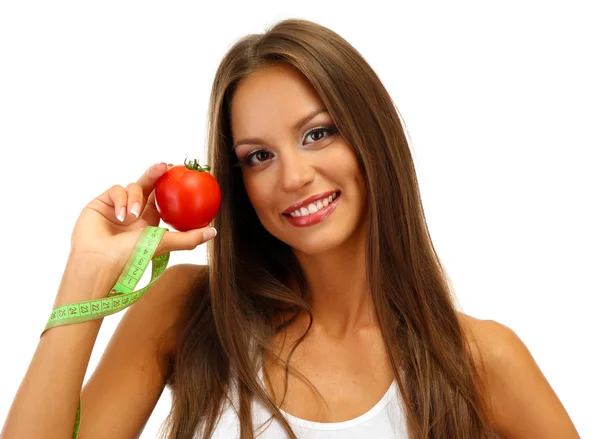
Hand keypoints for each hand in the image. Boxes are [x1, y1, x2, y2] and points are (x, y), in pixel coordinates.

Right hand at [69, 162, 215, 270]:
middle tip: (167, 166)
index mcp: (148, 222)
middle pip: (149, 186)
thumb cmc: (130, 257)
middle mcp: (133, 213)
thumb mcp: (163, 244)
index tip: (183, 175)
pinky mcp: (101, 203)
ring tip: (132, 216)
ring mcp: (117, 207)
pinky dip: (121, 200)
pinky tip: (121, 215)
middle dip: (158, 174)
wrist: (99, 262)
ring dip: (135, 197)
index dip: (172, 186)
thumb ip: (188, 238)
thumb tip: (214, 232)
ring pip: (132, 186)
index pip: (162, 199)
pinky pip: (116, 190)